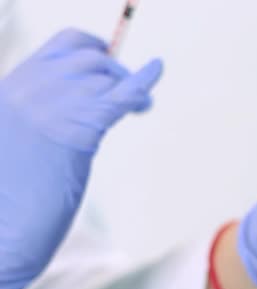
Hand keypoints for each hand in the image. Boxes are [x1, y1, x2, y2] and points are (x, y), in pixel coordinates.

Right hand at [0, 28, 162, 288]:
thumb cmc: (8, 193)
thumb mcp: (16, 136)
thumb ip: (41, 112)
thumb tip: (77, 106)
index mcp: (16, 85)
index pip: (65, 44)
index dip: (94, 48)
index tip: (109, 58)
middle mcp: (34, 87)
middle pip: (93, 59)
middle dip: (117, 72)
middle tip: (130, 91)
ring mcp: (56, 105)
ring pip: (108, 78)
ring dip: (131, 86)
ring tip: (142, 105)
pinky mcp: (81, 128)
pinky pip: (122, 94)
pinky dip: (145, 79)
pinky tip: (158, 68)